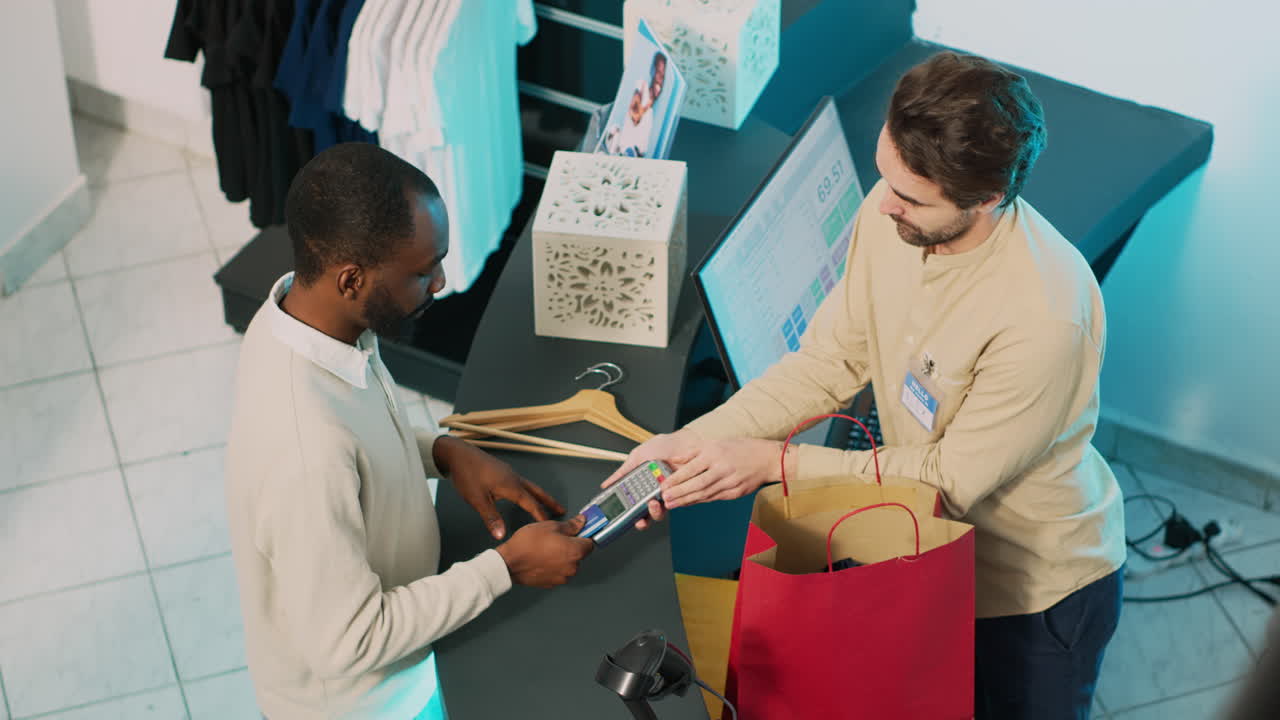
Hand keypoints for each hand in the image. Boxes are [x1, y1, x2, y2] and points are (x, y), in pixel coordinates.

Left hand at [434, 437, 565, 539]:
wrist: (457, 454)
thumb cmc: (467, 474)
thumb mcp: (477, 499)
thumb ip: (491, 517)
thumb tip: (501, 535)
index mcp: (511, 486)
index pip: (531, 503)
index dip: (541, 514)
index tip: (551, 524)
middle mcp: (513, 478)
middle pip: (536, 491)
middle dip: (549, 501)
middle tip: (562, 510)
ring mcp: (508, 473)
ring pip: (530, 486)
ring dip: (540, 496)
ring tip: (547, 504)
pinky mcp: (502, 472)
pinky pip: (522, 483)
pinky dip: (529, 491)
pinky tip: (524, 495)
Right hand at [496, 516, 594, 588]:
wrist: (509, 563)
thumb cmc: (527, 544)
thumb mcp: (550, 526)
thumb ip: (570, 525)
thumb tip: (581, 522)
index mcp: (575, 552)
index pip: (590, 543)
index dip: (584, 535)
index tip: (579, 531)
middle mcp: (572, 567)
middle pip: (579, 554)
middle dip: (571, 545)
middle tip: (556, 538)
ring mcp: (562, 577)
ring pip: (568, 563)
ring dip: (562, 556)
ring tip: (546, 548)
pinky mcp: (552, 583)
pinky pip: (558, 571)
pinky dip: (554, 565)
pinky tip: (543, 558)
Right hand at [602, 429, 706, 529]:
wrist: (687, 443)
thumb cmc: (665, 446)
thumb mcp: (638, 457)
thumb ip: (623, 472)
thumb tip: (606, 484)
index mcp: (641, 485)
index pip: (630, 504)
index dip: (625, 513)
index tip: (619, 515)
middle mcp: (653, 492)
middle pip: (643, 514)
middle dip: (640, 518)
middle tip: (638, 513)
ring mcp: (667, 495)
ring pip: (658, 514)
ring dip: (653, 512)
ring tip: (653, 501)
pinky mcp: (681, 496)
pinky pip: (674, 506)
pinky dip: (669, 504)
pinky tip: (666, 497)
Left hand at [659, 437, 787, 509]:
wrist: (767, 459)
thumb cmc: (741, 448)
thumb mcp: (716, 443)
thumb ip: (694, 452)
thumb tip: (674, 460)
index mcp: (715, 453)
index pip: (691, 469)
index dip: (676, 479)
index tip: (663, 486)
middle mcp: (722, 468)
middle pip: (696, 484)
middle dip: (678, 493)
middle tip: (664, 499)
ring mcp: (729, 482)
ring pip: (704, 494)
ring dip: (686, 500)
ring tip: (672, 504)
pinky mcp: (735, 492)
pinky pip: (714, 498)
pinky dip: (700, 501)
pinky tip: (689, 503)